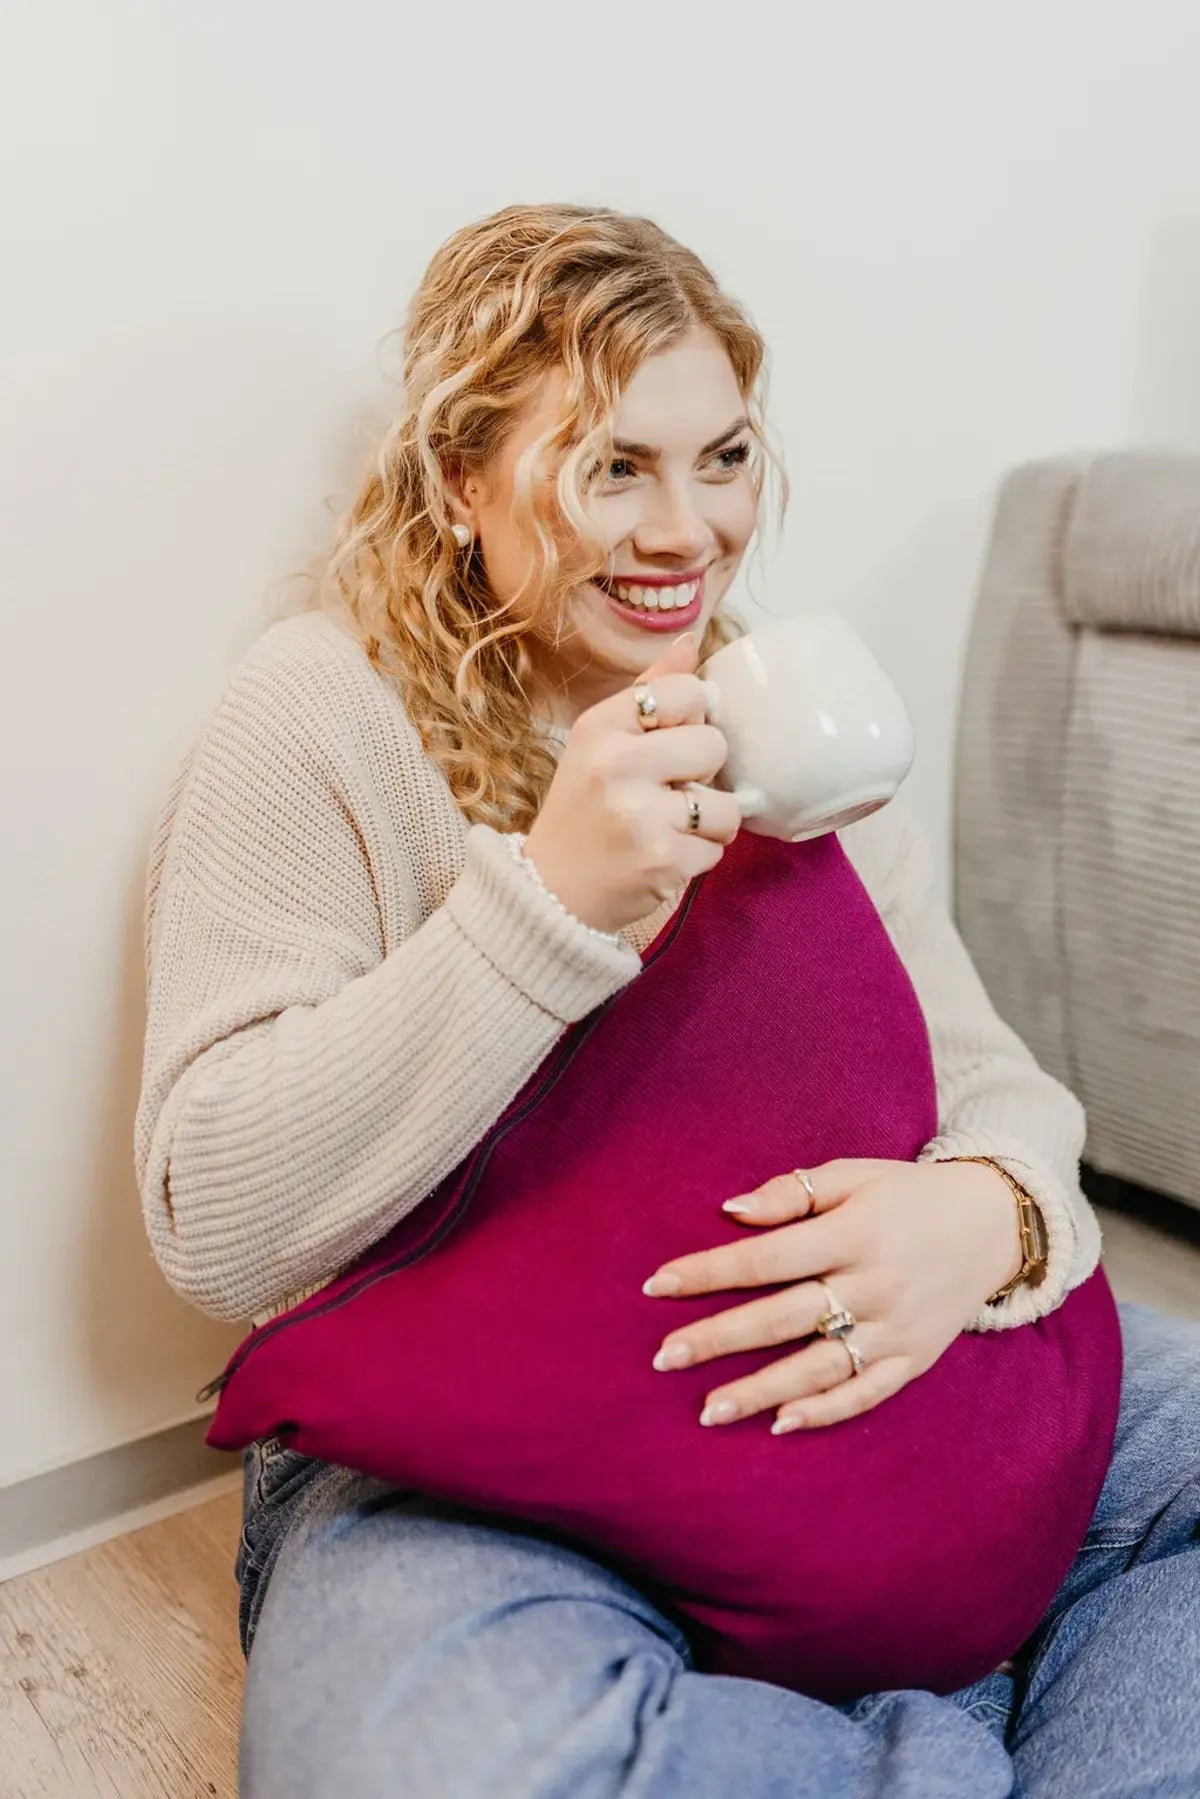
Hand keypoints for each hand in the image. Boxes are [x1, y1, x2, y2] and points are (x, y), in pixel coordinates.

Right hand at [523, 635, 740, 934]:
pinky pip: (717, 849)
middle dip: (702, 773)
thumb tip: (691, 643)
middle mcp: (617, 764)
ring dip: (706, 822)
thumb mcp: (599, 742)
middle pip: (714, 744)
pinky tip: (662, 857)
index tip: (669, 741)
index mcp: (600, 726)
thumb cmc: (582, 810)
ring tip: (668, 828)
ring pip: (726, 804)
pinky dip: (697, 857)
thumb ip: (649, 692)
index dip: (692, 717)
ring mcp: (641, 815)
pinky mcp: (663, 861)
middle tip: (667, 792)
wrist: (549, 893)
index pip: (686, 691)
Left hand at [643, 1158, 1023, 1432]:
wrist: (993, 1225)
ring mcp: (895, 1329)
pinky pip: (864, 1393)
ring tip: (706, 1409)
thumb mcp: (854, 1175)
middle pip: (781, 1318)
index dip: (709, 1271)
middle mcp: (873, 1285)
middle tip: (664, 1358)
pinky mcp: (912, 1360)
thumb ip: (792, 1192)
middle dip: (717, 1339)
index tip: (657, 1285)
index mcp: (853, 1232)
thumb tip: (730, 1211)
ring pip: (816, 1367)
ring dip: (758, 1391)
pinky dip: (823, 1411)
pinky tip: (779, 1424)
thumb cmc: (907, 1195)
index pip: (766, 1258)